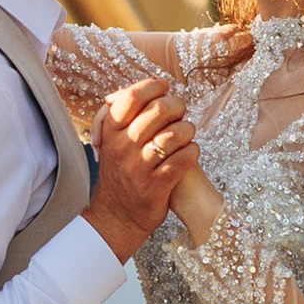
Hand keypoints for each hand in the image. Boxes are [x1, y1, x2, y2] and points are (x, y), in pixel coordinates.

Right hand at [90, 78, 195, 260]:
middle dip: (177, 107)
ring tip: (186, 136)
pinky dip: (192, 152)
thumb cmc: (122, 173)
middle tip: (180, 114)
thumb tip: (157, 88)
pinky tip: (188, 154)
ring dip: (187, 131)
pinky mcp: (156, 186)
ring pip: (175, 134)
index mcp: (111, 131)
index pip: (133, 96)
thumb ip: (129, 114)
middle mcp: (122, 147)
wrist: (116, 216)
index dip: (154, 87)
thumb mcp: (113, 141)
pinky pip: (184, 159)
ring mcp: (139, 167)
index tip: (164, 90)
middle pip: (159, 110)